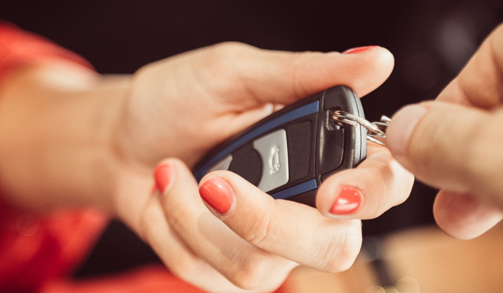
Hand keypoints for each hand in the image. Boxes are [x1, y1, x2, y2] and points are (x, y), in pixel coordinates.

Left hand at [113, 43, 407, 290]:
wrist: (119, 141)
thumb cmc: (179, 100)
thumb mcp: (237, 73)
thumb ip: (306, 73)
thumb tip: (375, 60)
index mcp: (329, 153)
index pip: (383, 186)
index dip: (370, 196)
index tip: (331, 191)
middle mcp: (310, 207)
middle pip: (333, 248)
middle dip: (268, 222)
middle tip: (217, 182)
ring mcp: (271, 248)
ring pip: (261, 267)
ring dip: (199, 217)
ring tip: (172, 170)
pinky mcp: (227, 273)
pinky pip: (211, 271)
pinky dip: (177, 225)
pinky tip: (167, 193)